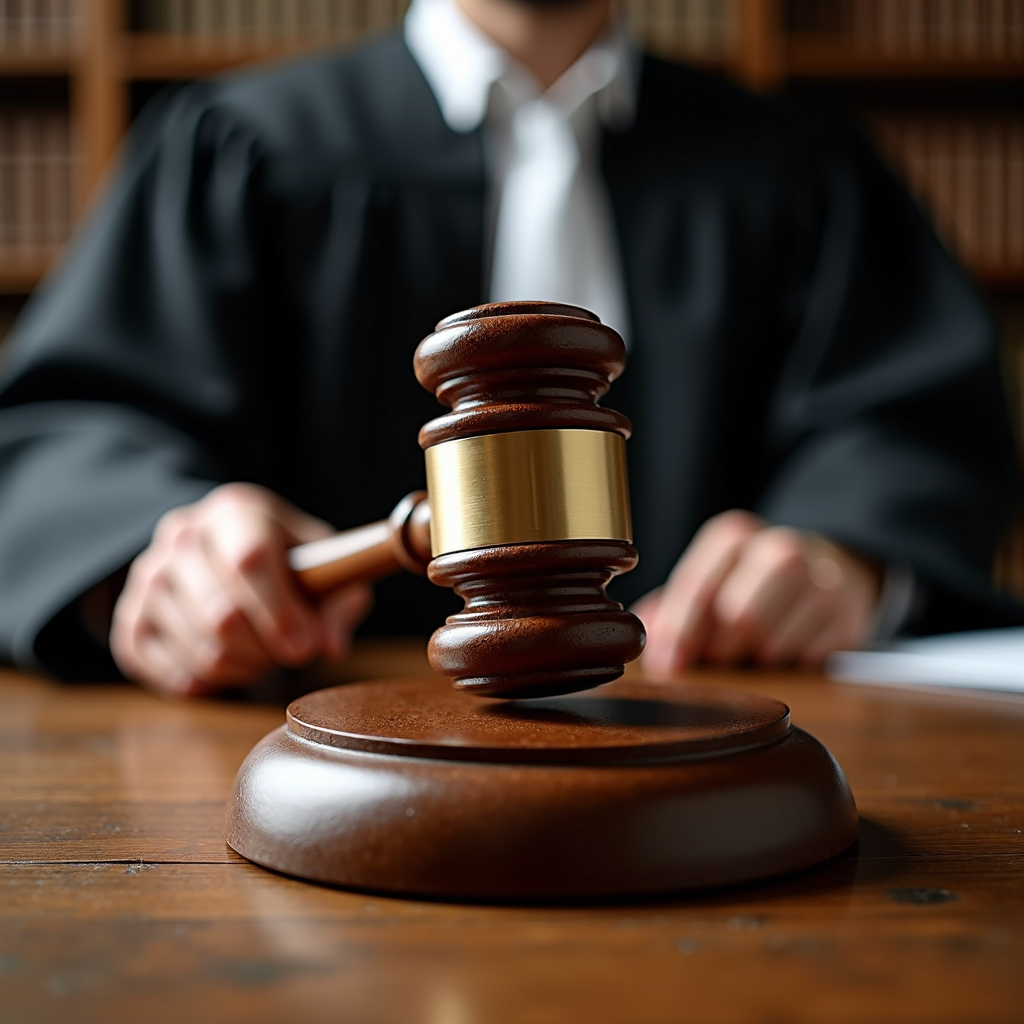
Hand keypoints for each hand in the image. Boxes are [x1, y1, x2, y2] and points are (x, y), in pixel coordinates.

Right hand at [111, 483, 372, 695]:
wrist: (231, 556)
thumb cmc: (290, 566)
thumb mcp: (328, 569)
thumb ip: (339, 603)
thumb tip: (330, 645)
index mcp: (236, 511)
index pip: (249, 559)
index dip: (278, 611)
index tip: (305, 646)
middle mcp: (183, 534)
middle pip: (221, 612)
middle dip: (265, 649)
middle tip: (290, 655)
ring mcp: (149, 575)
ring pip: (198, 647)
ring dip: (243, 668)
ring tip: (262, 656)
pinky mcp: (130, 619)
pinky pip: (167, 670)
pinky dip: (207, 682)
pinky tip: (229, 666)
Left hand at [634, 511, 880, 673]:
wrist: (832, 566)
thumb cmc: (751, 580)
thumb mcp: (710, 579)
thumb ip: (671, 606)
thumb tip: (646, 636)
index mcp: (732, 536)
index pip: (698, 585)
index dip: (678, 630)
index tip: (666, 665)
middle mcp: (779, 549)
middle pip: (736, 617)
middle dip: (716, 651)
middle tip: (712, 662)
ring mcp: (819, 580)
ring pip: (770, 643)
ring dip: (751, 662)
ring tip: (748, 653)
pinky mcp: (848, 616)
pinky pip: (805, 658)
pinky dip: (787, 666)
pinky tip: (784, 652)